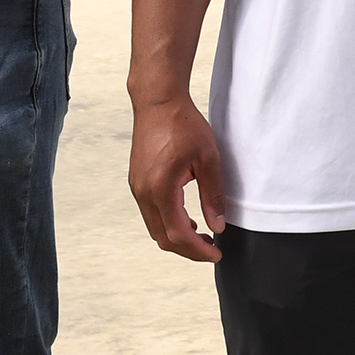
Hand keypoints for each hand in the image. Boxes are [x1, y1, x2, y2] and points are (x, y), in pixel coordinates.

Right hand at [130, 93, 225, 262]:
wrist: (158, 101)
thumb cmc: (183, 124)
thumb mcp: (208, 158)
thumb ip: (213, 195)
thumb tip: (217, 225)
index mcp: (161, 189)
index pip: (178, 234)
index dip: (198, 250)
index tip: (216, 253)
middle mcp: (143, 192)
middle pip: (163, 237)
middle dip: (188, 249)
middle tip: (211, 248)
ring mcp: (137, 188)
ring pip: (155, 228)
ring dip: (177, 236)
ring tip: (202, 234)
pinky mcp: (137, 182)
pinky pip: (150, 213)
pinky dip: (168, 222)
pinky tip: (186, 217)